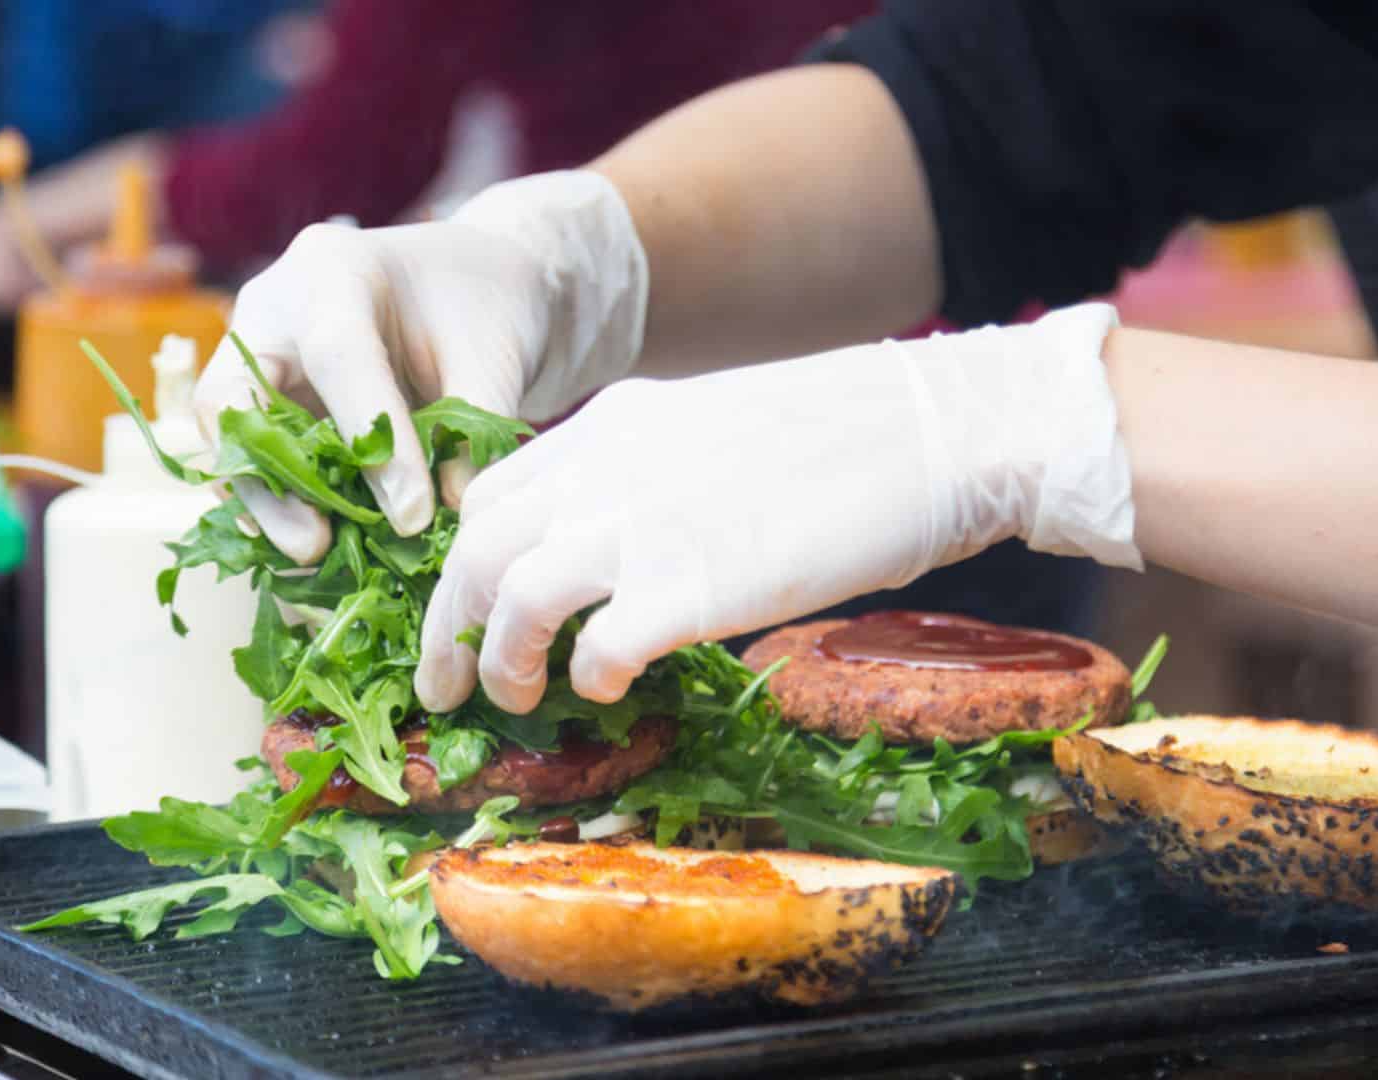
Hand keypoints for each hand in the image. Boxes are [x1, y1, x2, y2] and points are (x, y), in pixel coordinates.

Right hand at [193, 170, 647, 562]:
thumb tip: (448, 514)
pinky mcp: (264, 404)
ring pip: (230, 439)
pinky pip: (251, 462)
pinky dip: (278, 507)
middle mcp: (275, 312)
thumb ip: (472, 427)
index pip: (340, 358)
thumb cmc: (486, 310)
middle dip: (272, 481)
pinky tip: (316, 550)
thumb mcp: (495, 358)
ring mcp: (259, 359)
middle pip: (236, 398)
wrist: (474, 289)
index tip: (412, 515)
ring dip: (266, 505)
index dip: (372, 442)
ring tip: (314, 560)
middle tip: (314, 546)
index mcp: (336, 271)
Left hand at [415, 303, 1141, 713]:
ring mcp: (644, 523)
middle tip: (450, 685)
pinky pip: (595, 649)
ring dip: (501, 660)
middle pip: (475, 549)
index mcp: (612, 422)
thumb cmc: (845, 436)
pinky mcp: (693, 584)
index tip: (469, 613)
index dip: (465, 563)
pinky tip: (613, 690)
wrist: (931, 431)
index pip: (492, 493)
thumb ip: (649, 469)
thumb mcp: (714, 426)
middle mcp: (607, 466)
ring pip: (510, 596)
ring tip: (516, 701)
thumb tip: (617, 542)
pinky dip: (588, 679)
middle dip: (447, 628)